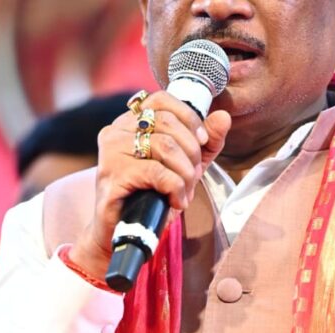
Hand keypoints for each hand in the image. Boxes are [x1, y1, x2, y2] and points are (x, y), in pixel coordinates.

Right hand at [69, 91, 231, 279]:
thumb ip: (206, 141)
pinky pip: (158, 173)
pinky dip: (176, 188)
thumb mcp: (187, 165)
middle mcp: (116, 131)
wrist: (127, 230)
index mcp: (130, 122)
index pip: (162, 100)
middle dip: (191, 152)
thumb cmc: (154, 194)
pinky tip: (176, 201)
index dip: (189, 118)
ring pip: (165, 147)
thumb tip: (223, 116)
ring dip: (185, 173)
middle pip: (168, 124)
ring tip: (184, 191)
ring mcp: (111, 152)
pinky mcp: (113, 177)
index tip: (201, 141)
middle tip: (192, 176)